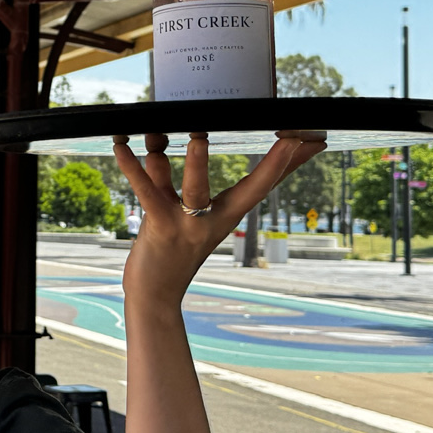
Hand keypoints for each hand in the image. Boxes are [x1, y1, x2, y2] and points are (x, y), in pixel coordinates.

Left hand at [114, 133, 325, 306]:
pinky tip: (120, 146)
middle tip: (290, 137)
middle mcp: (213, 219)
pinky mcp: (160, 227)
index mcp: (225, 213)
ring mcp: (188, 225)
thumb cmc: (165, 248)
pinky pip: (146, 192)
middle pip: (250, 190)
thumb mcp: (170, 206)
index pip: (263, 184)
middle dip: (272, 165)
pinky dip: (131, 168)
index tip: (312, 139)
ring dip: (197, 164)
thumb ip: (164, 174)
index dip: (287, 163)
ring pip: (197, 190)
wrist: (152, 294)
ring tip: (199, 139)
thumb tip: (156, 144)